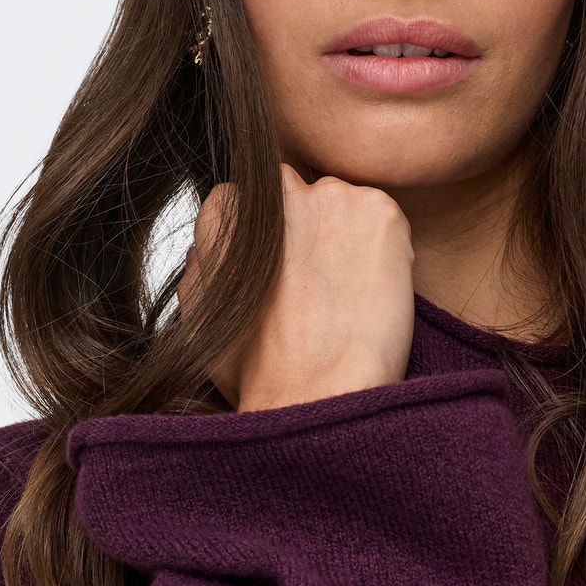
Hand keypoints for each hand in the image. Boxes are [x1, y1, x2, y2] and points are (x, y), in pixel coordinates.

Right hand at [177, 165, 415, 411]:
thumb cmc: (261, 372)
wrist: (320, 393)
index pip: (249, 197)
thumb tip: (204, 252)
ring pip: (343, 204)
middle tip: (320, 282)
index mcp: (230, 213)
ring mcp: (332, 197)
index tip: (283, 268)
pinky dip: (384, 247)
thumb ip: (201, 271)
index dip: (270, 235)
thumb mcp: (200, 321)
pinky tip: (373, 290)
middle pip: (296, 192)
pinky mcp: (379, 210)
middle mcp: (278, 192)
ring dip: (348, 236)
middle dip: (307, 226)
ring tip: (348, 293)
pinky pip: (383, 218)